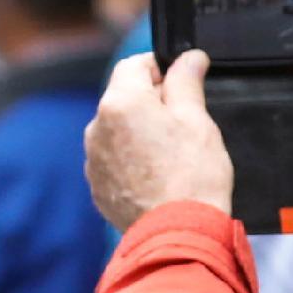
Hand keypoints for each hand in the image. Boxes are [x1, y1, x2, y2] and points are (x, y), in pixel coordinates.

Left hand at [86, 49, 234, 230]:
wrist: (179, 233)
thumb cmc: (192, 177)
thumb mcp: (197, 120)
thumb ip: (187, 82)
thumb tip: (189, 58)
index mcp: (121, 102)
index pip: (135, 65)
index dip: (161, 68)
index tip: (182, 79)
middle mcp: (98, 127)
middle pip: (123, 98)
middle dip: (151, 102)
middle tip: (184, 122)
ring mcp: (95, 159)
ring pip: (118, 130)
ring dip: (140, 132)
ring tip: (172, 155)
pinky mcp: (98, 186)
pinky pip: (114, 160)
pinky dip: (132, 160)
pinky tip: (158, 176)